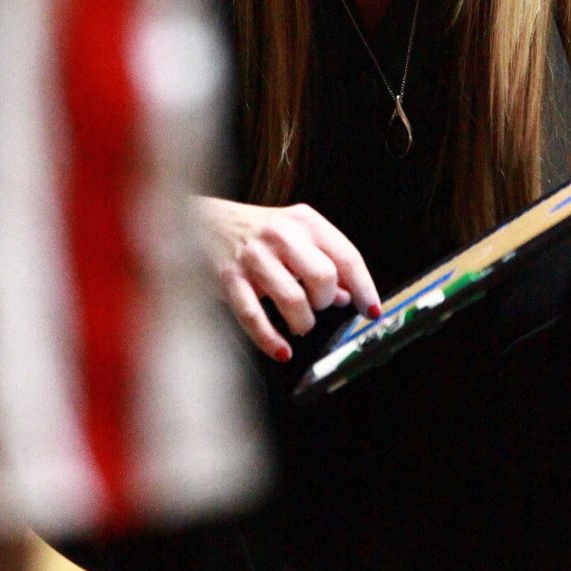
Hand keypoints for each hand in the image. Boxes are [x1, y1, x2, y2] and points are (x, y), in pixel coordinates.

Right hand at [195, 197, 381, 361]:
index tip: (371, 311)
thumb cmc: (254, 231)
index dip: (364, 289)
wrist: (199, 220)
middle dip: (326, 302)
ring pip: (293, 300)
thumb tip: (348, 296)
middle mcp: (281, 235)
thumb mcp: (293, 234)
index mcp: (304, 221)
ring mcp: (254, 257)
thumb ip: (322, 261)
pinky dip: (271, 340)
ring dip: (303, 322)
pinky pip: (254, 316)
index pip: (346, 256)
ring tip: (299, 324)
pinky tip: (281, 350)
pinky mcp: (229, 278)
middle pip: (323, 277)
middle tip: (318, 307)